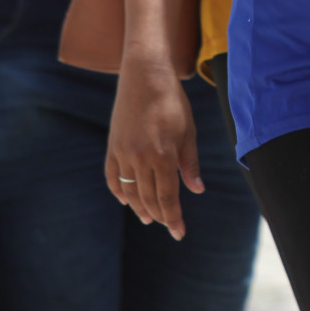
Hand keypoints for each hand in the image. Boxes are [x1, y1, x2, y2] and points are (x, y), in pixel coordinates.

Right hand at [105, 59, 203, 239]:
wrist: (146, 77)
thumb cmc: (173, 103)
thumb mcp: (188, 132)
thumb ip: (190, 163)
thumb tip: (197, 190)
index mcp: (163, 155)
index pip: (167, 197)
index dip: (173, 217)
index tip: (179, 233)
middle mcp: (140, 158)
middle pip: (149, 198)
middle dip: (159, 215)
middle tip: (167, 225)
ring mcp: (123, 153)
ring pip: (131, 191)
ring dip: (140, 207)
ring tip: (148, 217)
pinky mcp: (112, 147)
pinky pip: (113, 177)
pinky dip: (119, 191)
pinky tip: (127, 200)